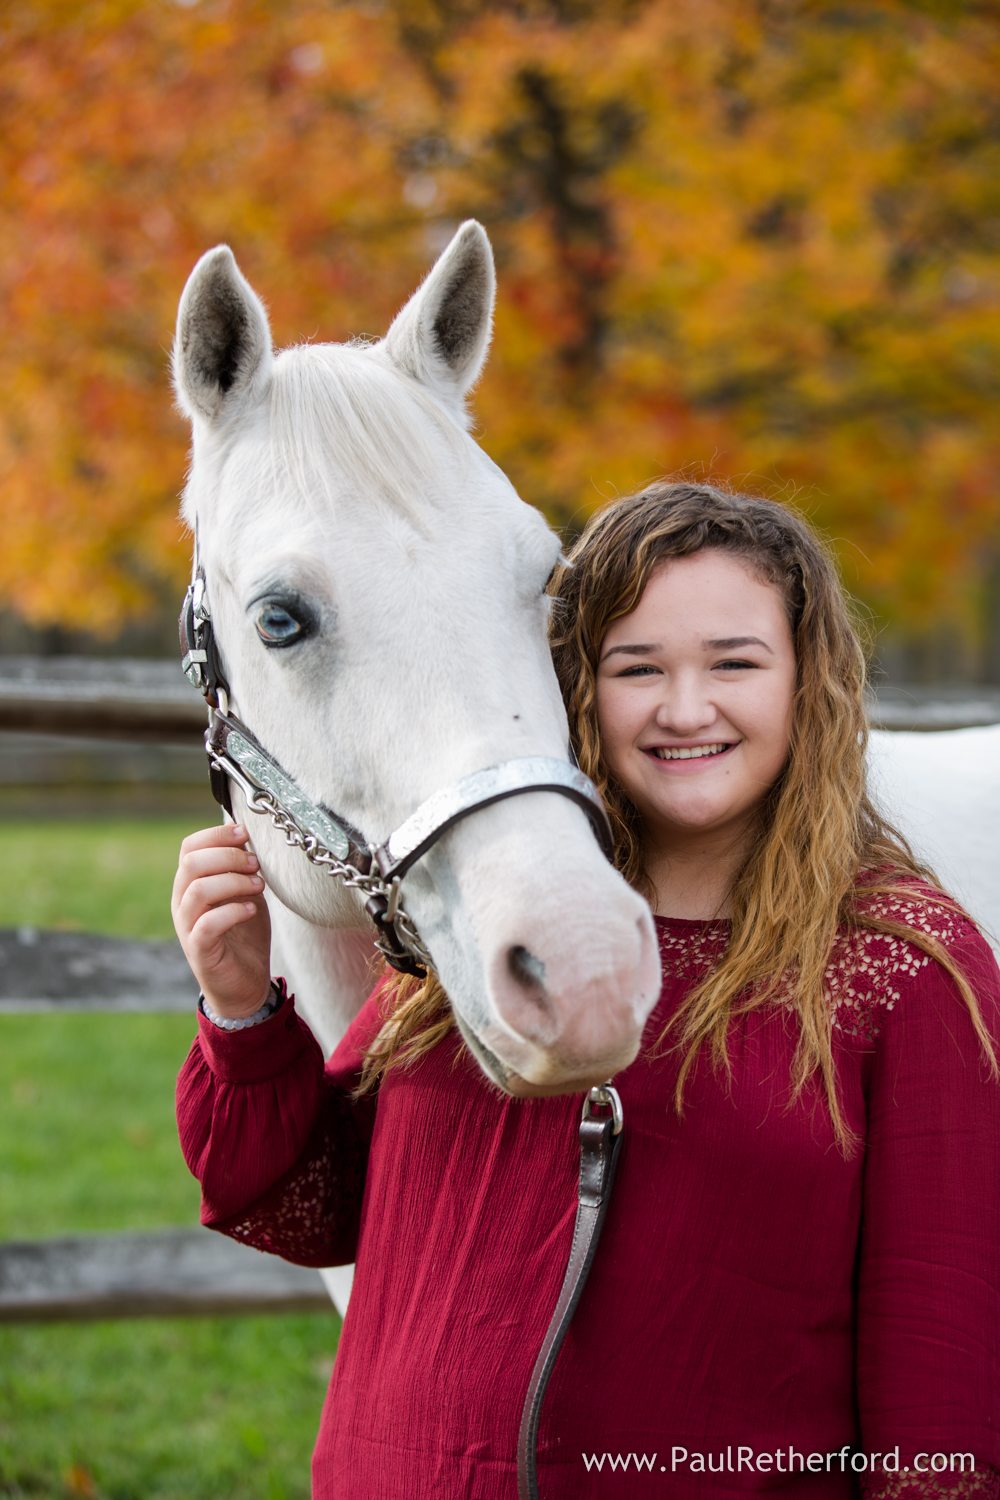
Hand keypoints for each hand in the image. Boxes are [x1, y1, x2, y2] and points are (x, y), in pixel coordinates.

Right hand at [171, 823, 271, 1018]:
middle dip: (228, 856)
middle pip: (192, 863)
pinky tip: (252, 910)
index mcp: (191, 884)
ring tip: (259, 885)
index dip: (217, 835)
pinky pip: (207, 924)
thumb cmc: (243, 933)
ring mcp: (187, 926)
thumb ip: (241, 867)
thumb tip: (246, 831)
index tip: (245, 834)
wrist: (243, 983)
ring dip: (233, 881)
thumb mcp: (245, 891)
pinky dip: (233, 911)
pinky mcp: (199, 950)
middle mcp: (183, 902)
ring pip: (198, 889)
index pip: (190, 847)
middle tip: (256, 864)